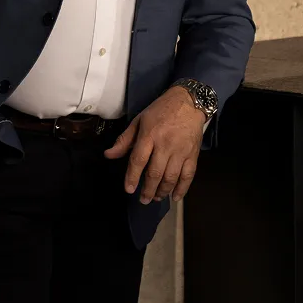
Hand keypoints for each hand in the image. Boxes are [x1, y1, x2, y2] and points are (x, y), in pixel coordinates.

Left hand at [104, 86, 205, 204]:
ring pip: (171, 177)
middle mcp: (165, 144)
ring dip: (162, 191)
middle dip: (148, 190)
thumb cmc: (161, 110)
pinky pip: (188, 175)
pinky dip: (182, 189)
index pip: (138, 160)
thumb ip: (124, 140)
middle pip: (155, 173)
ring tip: (156, 198)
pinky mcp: (193, 154)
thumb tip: (109, 155)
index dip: (132, 177)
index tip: (129, 189)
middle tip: (143, 200)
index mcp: (149, 135)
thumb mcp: (139, 120)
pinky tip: (175, 197)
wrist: (188, 102)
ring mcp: (180, 150)